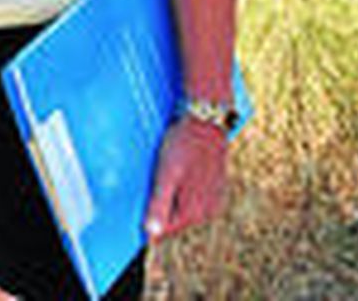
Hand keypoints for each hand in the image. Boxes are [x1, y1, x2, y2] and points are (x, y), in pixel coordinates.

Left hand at [144, 117, 228, 239]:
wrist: (206, 123)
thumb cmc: (183, 146)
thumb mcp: (165, 174)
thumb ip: (159, 205)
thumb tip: (151, 234)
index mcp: (195, 212)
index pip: (165, 229)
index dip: (148, 217)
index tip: (141, 198)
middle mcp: (208, 212)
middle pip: (174, 219)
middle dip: (161, 205)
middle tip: (156, 178)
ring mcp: (214, 202)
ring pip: (184, 208)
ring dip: (172, 197)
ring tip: (169, 172)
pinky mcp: (215, 191)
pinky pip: (193, 198)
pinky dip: (183, 189)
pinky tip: (179, 172)